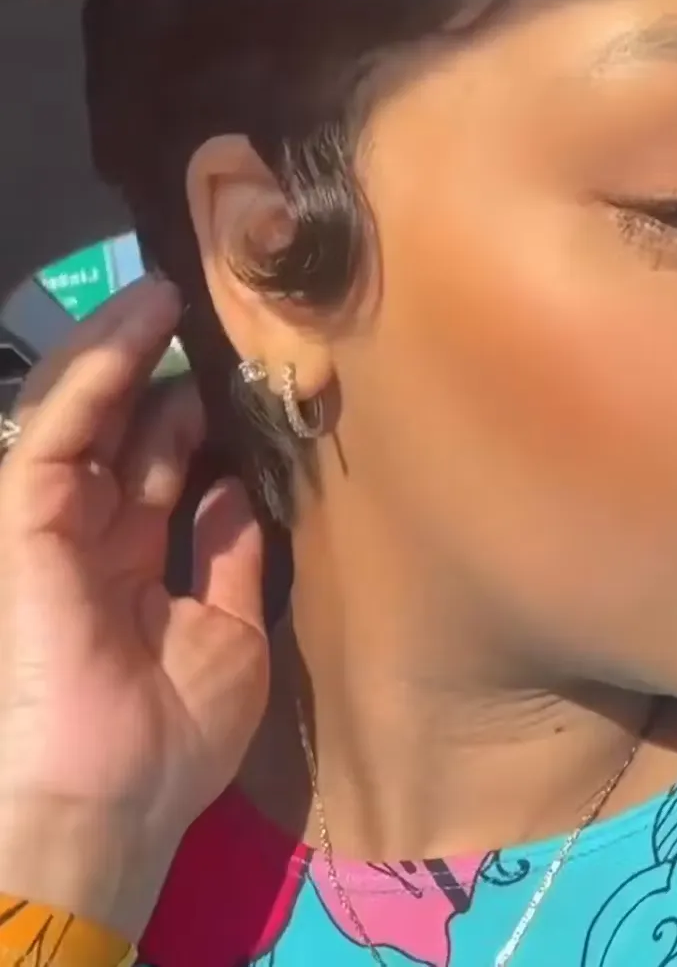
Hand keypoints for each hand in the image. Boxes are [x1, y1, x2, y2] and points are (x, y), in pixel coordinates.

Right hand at [0, 277, 268, 937]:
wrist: (117, 799)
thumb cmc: (173, 733)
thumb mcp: (230, 630)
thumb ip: (228, 554)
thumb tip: (233, 488)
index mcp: (133, 562)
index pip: (154, 465)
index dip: (184, 413)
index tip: (231, 367)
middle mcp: (91, 534)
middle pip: (117, 430)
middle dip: (151, 368)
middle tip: (195, 311)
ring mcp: (55, 526)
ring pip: (79, 415)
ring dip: (119, 350)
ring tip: (162, 295)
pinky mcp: (26, 523)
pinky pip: (57, 435)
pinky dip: (94, 377)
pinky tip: (135, 326)